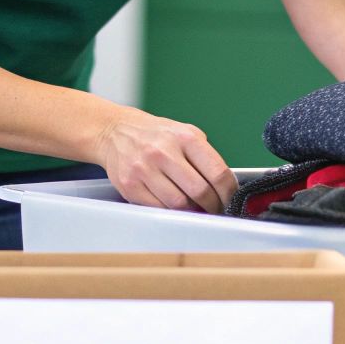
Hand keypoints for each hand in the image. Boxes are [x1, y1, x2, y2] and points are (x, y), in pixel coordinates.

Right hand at [93, 108, 236, 213]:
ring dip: (192, 211)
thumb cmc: (156, 135)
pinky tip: (175, 205)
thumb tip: (225, 187)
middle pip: (200, 192)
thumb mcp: (185, 133)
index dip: (229, 192)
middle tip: (216, 208)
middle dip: (213, 205)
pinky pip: (158, 208)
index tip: (230, 199)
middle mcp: (164, 152)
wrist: (115, 132)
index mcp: (185, 137)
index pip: (218, 172)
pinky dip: (171, 211)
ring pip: (179, 204)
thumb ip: (205, 156)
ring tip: (196, 208)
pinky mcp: (130, 185)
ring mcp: (144, 169)